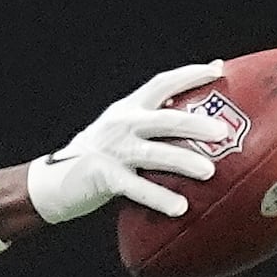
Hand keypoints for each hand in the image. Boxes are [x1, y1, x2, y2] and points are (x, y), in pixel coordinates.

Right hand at [26, 61, 227, 222]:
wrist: (54, 181)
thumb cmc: (101, 157)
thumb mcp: (122, 132)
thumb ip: (151, 125)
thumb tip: (199, 125)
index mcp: (128, 108)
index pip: (162, 83)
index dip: (189, 75)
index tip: (217, 70)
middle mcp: (122, 124)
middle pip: (164, 119)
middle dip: (194, 123)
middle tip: (222, 131)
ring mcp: (113, 150)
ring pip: (154, 154)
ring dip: (183, 161)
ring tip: (210, 171)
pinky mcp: (105, 177)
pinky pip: (137, 188)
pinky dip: (159, 198)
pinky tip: (180, 207)